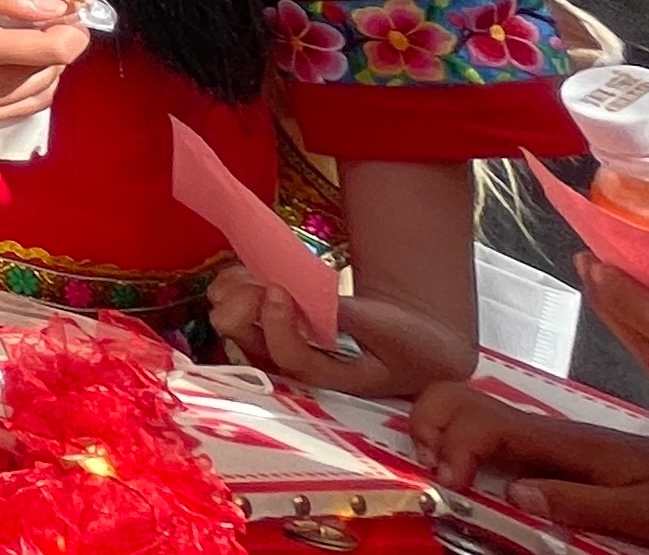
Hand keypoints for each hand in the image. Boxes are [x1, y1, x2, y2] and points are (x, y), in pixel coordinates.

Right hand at [0, 0, 89, 124]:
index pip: (54, 51)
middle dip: (62, 44)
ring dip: (50, 66)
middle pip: (51, 71)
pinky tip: (23, 67)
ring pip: (39, 93)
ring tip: (36, 39)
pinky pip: (18, 110)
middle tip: (52, 17)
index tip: (69, 12)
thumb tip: (53, 8)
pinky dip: (33, 90)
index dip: (74, 31)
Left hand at [208, 266, 471, 398]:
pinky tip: (250, 270)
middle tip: (263, 279)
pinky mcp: (271, 331)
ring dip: (232, 293)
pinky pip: (236, 309)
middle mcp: (291, 368)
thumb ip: (345, 316)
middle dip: (241, 305)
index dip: (275, 322)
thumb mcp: (387, 328)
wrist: (418, 353)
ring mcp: (275, 349)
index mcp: (328, 378)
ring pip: (230, 324)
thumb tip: (306, 296)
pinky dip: (235, 286)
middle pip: (244, 341)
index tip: (278, 288)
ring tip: (253, 271)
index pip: (289, 356)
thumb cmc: (408, 344)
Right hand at [412, 381, 648, 552]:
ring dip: (438, 430)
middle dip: (431, 424)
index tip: (452, 484)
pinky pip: (487, 432)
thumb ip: (580, 502)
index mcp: (567, 442)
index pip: (489, 422)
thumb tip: (514, 494)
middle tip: (433, 469)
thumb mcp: (645, 512)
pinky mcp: (545, 450)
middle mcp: (548, 431)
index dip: (457, 446)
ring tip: (441, 468)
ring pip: (469, 407)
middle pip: (465, 397)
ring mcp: (544, 438)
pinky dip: (457, 441)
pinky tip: (461, 468)